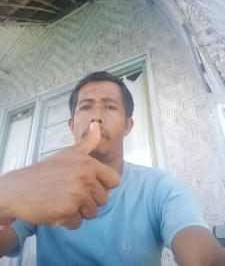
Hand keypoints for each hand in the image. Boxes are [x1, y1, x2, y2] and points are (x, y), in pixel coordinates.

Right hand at [0, 122, 119, 228]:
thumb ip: (87, 143)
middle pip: (104, 200)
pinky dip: (67, 221)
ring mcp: (77, 193)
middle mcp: (86, 177)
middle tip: (71, 194)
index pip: (115, 180)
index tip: (90, 186)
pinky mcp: (68, 210)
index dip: (103, 186)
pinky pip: (77, 223)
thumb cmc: (45, 171)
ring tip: (63, 201)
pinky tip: (56, 210)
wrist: (19, 188)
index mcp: (88, 163)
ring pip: (92, 213)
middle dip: (89, 201)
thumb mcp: (69, 153)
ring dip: (78, 212)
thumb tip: (96, 126)